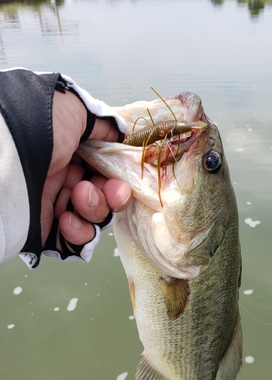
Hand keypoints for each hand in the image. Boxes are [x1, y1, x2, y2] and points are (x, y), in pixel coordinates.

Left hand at [41, 90, 130, 247]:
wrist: (6, 151)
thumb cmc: (39, 126)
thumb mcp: (75, 110)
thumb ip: (103, 125)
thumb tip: (119, 134)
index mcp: (70, 151)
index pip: (105, 172)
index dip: (118, 179)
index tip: (121, 181)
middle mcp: (62, 177)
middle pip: (103, 196)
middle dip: (110, 197)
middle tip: (107, 193)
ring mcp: (52, 204)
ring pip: (92, 218)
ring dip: (95, 211)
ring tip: (78, 199)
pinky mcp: (44, 228)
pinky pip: (75, 240)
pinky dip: (79, 233)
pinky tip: (66, 219)